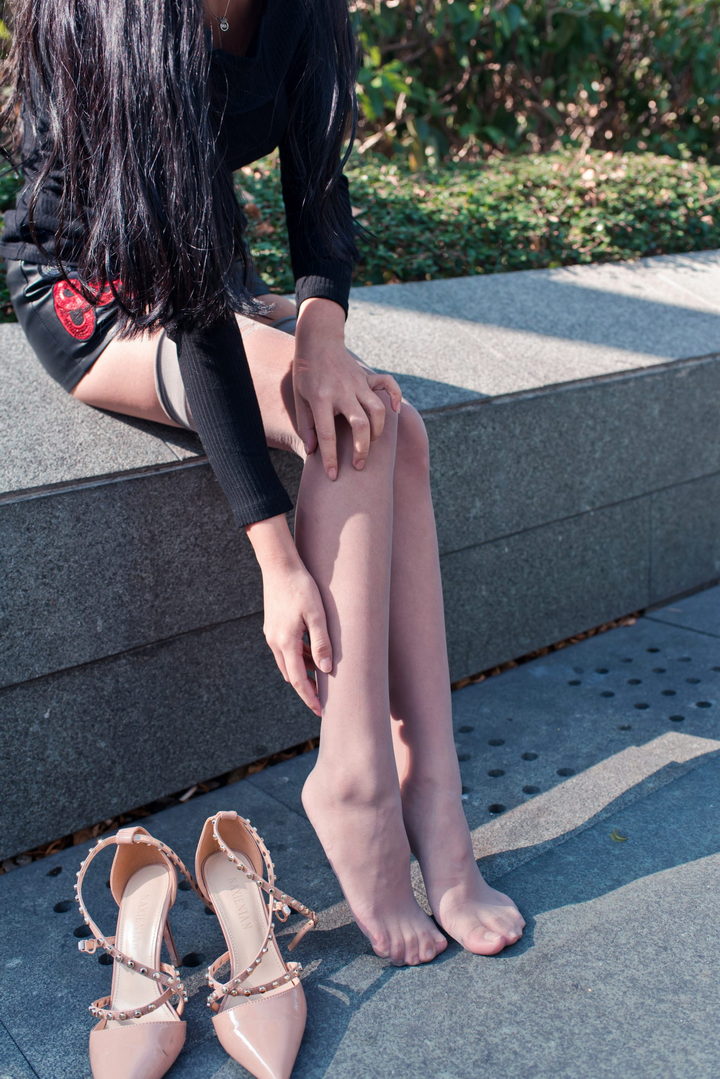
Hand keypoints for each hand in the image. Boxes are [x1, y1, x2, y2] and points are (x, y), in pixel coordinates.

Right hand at [260, 560, 332, 716]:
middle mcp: (275, 642)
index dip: (309, 697)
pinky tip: (310, 652)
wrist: (279, 566)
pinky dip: (297, 657)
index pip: (298, 679)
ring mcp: (271, 634)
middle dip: (305, 688)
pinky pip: (284, 650)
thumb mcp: (316, 614)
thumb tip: (326, 669)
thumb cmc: (301, 587)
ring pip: (287, 663)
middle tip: (322, 699)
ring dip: (302, 671)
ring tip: (321, 674)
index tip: (319, 711)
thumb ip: (321, 642)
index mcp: (286, 642)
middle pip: (291, 675)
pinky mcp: (272, 627)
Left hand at [293, 299, 401, 479]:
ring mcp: (358, 384)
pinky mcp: (368, 377)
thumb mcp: (299, 399)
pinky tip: (396, 411)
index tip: (333, 476)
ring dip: (377, 432)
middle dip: (362, 450)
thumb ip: (306, 425)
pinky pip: (389, 385)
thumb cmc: (306, 375)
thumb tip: (312, 451)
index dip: (330, 458)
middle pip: (360, 425)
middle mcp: (342, 392)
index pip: (327, 434)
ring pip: (377, 410)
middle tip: (358, 466)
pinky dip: (396, 397)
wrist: (318, 342)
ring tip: (371, 445)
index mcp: (321, 398)